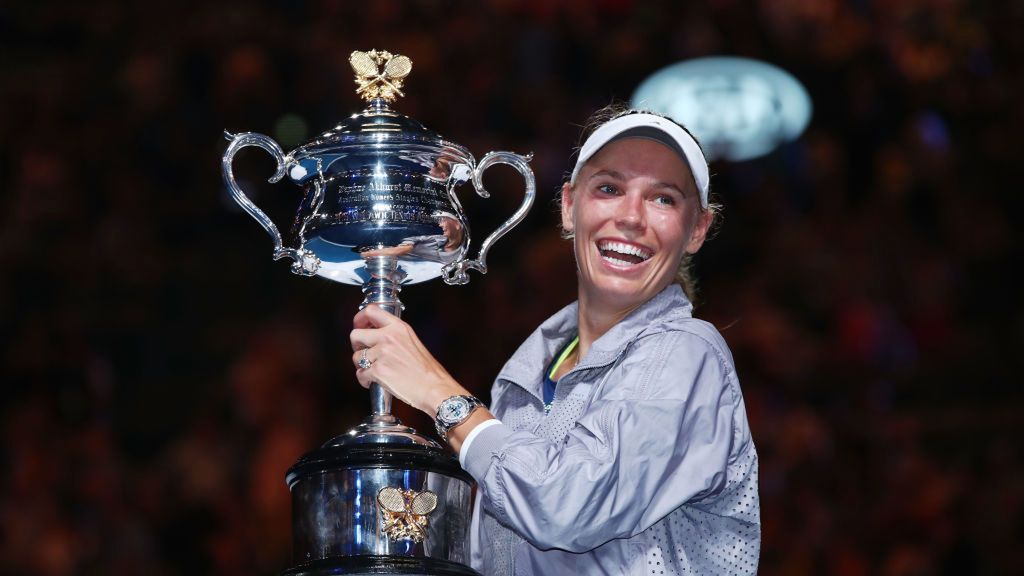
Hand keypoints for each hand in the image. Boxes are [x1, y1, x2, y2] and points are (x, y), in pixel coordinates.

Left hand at [350, 305, 466, 414]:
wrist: (434, 388)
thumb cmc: (427, 370)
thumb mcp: (413, 342)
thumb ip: (394, 336)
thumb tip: (375, 337)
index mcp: (399, 327)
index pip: (371, 311)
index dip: (360, 318)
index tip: (360, 326)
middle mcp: (388, 337)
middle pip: (355, 334)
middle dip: (356, 346)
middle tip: (364, 353)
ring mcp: (382, 354)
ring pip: (356, 357)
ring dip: (361, 366)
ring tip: (374, 372)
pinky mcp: (378, 371)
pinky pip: (360, 374)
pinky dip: (365, 380)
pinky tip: (374, 382)